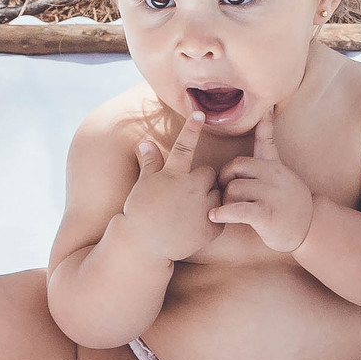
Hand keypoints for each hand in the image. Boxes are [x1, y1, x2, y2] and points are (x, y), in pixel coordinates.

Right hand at [124, 111, 222, 261]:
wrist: (144, 246)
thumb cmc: (140, 213)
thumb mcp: (143, 185)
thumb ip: (150, 163)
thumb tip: (146, 142)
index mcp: (173, 175)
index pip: (185, 146)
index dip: (191, 128)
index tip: (200, 113)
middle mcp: (191, 188)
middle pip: (209, 174)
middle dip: (202, 180)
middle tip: (187, 194)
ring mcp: (202, 208)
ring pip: (217, 193)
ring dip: (209, 197)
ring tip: (191, 210)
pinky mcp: (211, 227)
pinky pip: (220, 214)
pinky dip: (213, 216)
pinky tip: (197, 223)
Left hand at [211, 106, 314, 252]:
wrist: (310, 228)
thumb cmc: (288, 200)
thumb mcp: (281, 170)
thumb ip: (267, 146)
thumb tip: (267, 111)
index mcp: (274, 166)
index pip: (261, 142)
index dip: (263, 126)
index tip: (267, 108)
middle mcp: (274, 177)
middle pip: (236, 167)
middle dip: (225, 179)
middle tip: (225, 192)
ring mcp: (272, 195)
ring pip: (233, 189)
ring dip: (225, 200)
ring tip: (229, 209)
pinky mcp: (267, 215)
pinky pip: (238, 210)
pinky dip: (224, 213)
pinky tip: (215, 216)